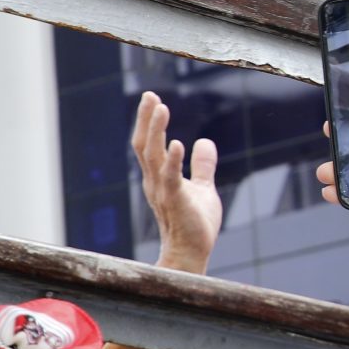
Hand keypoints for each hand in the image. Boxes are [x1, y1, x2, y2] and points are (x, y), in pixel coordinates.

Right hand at [133, 92, 222, 274]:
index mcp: (160, 177)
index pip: (150, 145)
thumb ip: (202, 166)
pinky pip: (172, 179)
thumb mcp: (202, 188)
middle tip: (150, 95)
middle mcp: (156, 182)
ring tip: (161, 108)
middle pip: (146, 145)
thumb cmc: (194, 223)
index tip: (154, 99)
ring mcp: (164, 192)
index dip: (150, 122)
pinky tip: (179, 143)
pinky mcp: (177, 202)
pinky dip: (174, 161)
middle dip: (147, 120)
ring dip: (156, 132)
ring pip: (154, 157)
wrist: (192, 252)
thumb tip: (203, 142)